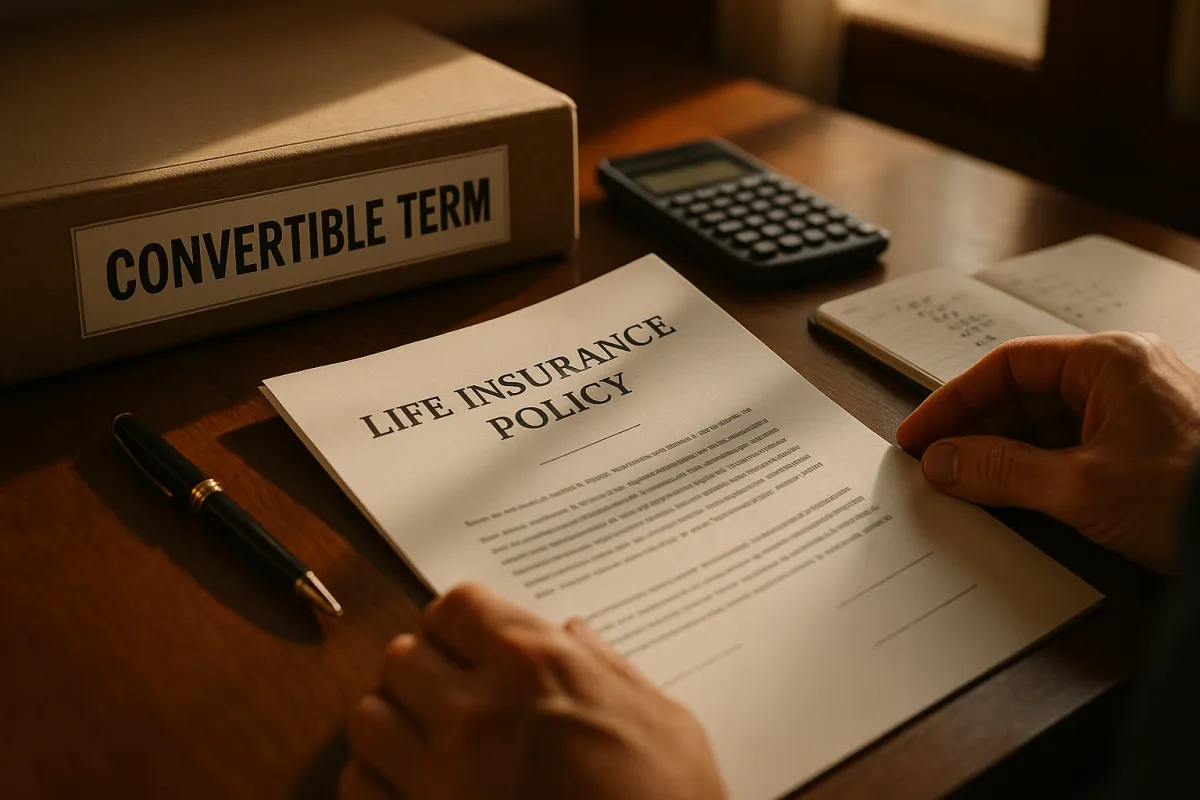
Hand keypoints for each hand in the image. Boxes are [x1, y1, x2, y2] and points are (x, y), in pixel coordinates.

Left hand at [341, 583, 726, 799]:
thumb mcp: (663, 720)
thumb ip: (609, 668)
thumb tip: (576, 635)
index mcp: (537, 667)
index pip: (456, 607)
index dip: (461, 624)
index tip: (470, 641)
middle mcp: (476, 710)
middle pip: (401, 655)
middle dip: (423, 667)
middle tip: (448, 688)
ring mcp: (440, 774)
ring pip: (368, 716)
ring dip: (392, 719)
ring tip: (423, 735)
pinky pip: (360, 786)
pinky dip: (376, 779)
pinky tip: (410, 784)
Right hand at [896, 332, 1199, 572]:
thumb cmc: (1192, 499)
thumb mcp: (1079, 486)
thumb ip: (999, 471)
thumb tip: (941, 463)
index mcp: (1110, 361)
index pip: (1009, 366)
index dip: (954, 401)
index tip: (920, 435)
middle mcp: (1124, 376)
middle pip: (1025, 393)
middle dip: (976, 431)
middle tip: (936, 466)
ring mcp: (1137, 412)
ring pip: (1047, 422)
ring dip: (1004, 453)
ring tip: (965, 485)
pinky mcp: (1145, 449)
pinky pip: (1072, 447)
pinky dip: (1036, 469)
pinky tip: (1011, 495)